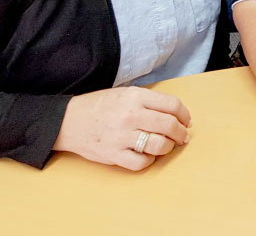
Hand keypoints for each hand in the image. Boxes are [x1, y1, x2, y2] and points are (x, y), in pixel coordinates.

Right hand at [53, 87, 190, 170]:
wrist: (69, 120)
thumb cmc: (100, 106)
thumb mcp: (125, 93)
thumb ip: (149, 101)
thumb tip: (175, 114)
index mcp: (135, 97)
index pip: (172, 105)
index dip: (184, 115)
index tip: (186, 121)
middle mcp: (130, 115)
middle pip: (169, 126)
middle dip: (181, 133)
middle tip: (182, 137)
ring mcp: (122, 136)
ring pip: (159, 145)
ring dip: (168, 147)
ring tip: (166, 145)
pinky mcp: (114, 154)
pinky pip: (141, 162)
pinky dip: (149, 160)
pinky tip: (147, 155)